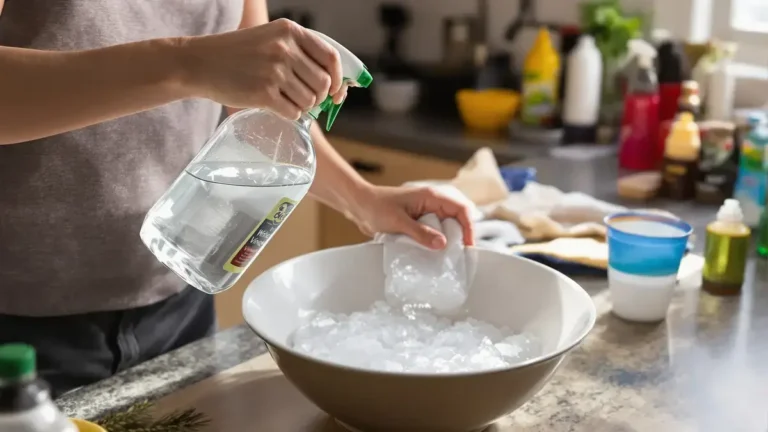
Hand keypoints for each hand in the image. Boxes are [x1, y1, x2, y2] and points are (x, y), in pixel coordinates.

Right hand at [180, 19, 346, 119]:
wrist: (199, 63)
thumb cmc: (237, 55)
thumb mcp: (270, 39)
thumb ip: (299, 53)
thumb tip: (334, 85)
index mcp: (290, 31)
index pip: (331, 57)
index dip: (338, 78)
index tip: (335, 91)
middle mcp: (285, 48)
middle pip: (323, 83)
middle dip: (318, 96)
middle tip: (302, 98)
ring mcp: (275, 70)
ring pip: (310, 100)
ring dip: (302, 106)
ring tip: (283, 100)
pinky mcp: (264, 93)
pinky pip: (294, 113)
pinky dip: (290, 115)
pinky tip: (276, 107)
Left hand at [350, 185, 474, 249]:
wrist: (359, 205)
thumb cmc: (376, 207)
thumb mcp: (398, 222)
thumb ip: (421, 233)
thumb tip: (442, 244)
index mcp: (431, 197)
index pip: (461, 209)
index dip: (468, 227)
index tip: (467, 246)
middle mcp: (432, 203)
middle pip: (458, 218)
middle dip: (461, 236)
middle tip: (459, 255)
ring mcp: (426, 213)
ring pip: (447, 226)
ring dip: (449, 240)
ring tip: (448, 257)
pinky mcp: (419, 222)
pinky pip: (435, 232)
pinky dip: (437, 242)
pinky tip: (434, 255)